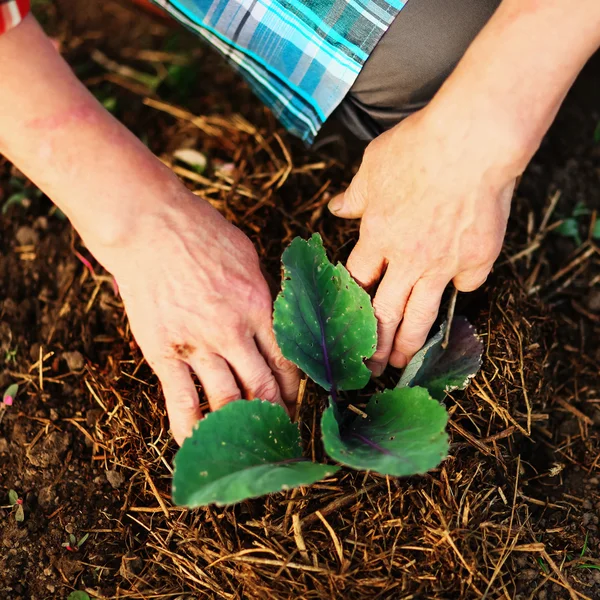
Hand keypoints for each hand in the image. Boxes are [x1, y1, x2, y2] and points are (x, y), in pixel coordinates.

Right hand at [96, 190, 298, 443]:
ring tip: (247, 440)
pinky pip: (180, 401)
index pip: (287, 361)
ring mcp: (197, 345)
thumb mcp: (247, 256)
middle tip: (281, 429)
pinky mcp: (164, 353)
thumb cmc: (200, 231)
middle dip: (276, 413)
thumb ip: (262, 292)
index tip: (296, 401)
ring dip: (241, 425)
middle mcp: (232, 332)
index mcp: (259, 306)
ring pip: (227, 400)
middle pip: (263, 387)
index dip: (295, 388)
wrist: (148, 225)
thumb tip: (273, 317)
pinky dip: (191, 428)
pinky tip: (197, 445)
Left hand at [328, 107, 518, 375]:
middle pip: (385, 313)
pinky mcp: (477, 260)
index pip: (356, 284)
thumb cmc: (418, 146)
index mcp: (376, 237)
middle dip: (374, 345)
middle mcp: (407, 258)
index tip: (346, 326)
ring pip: (422, 315)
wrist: (471, 140)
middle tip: (369, 369)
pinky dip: (461, 288)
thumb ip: (356, 195)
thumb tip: (336, 208)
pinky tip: (458, 288)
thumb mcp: (373, 165)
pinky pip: (467, 284)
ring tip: (402, 364)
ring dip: (409, 343)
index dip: (349, 308)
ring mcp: (443, 264)